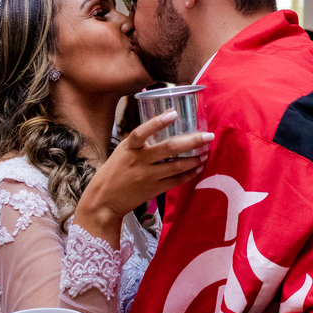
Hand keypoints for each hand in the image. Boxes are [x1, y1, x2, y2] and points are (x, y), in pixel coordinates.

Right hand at [78, 111, 210, 228]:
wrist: (103, 199)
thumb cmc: (114, 172)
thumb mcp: (122, 152)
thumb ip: (140, 142)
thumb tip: (164, 128)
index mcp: (129, 148)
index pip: (142, 132)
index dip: (158, 122)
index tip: (174, 113)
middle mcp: (138, 160)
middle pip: (168, 148)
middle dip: (192, 141)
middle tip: (208, 136)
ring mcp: (147, 176)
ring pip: (176, 166)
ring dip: (194, 159)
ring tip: (205, 153)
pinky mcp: (153, 190)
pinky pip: (175, 181)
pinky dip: (189, 175)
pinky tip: (197, 168)